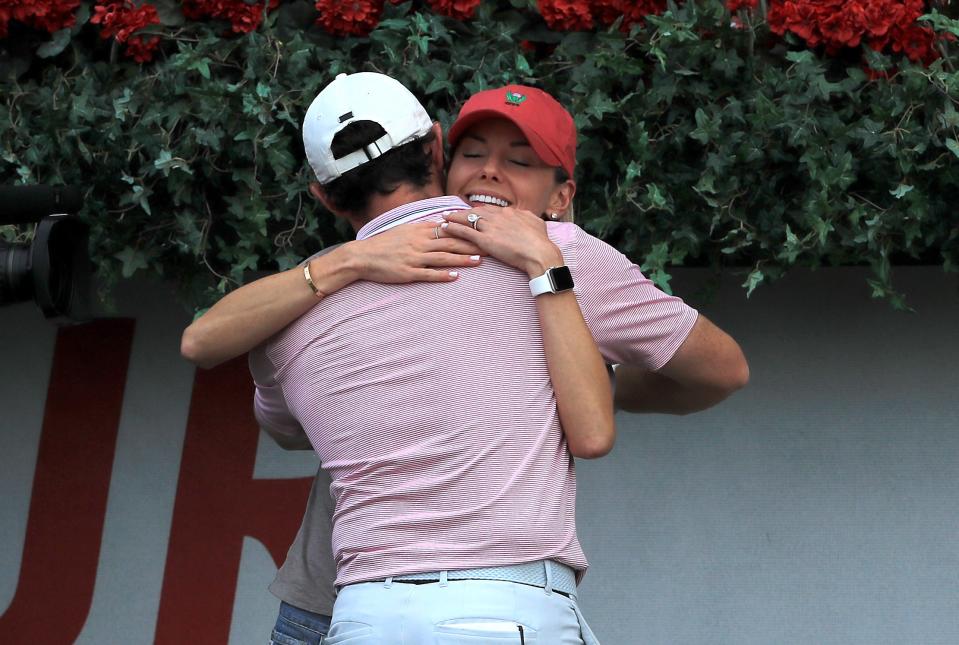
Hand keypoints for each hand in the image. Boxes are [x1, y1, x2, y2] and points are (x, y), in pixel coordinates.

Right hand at [333, 221, 483, 284]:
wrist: (362, 257)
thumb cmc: (385, 244)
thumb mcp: (405, 230)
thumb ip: (424, 228)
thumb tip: (443, 225)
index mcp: (419, 230)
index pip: (449, 229)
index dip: (467, 231)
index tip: (483, 231)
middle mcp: (419, 243)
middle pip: (450, 242)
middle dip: (472, 244)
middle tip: (490, 246)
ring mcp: (414, 258)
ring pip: (443, 258)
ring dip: (462, 259)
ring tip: (479, 261)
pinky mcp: (408, 273)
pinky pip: (428, 274)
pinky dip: (442, 275)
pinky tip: (456, 276)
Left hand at [441, 206, 564, 277]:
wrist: (539, 252)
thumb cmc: (541, 241)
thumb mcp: (536, 223)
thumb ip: (527, 218)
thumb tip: (525, 216)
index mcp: (510, 212)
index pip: (490, 209)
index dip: (480, 211)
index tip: (473, 212)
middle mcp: (498, 216)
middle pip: (476, 211)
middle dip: (463, 211)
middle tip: (453, 211)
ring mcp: (490, 227)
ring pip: (468, 219)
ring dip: (454, 217)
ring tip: (444, 216)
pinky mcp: (485, 239)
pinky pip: (465, 231)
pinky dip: (454, 228)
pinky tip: (445, 227)